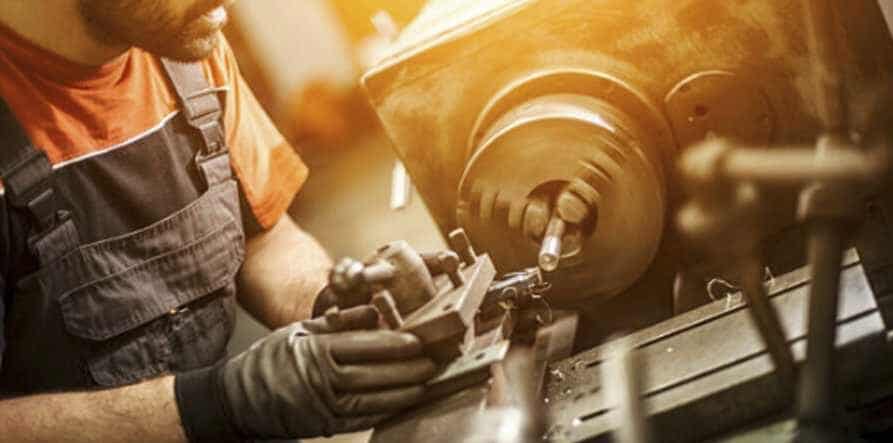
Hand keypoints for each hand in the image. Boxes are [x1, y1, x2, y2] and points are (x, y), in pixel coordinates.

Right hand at [175, 305, 436, 440]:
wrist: (237, 400)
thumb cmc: (270, 359)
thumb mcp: (299, 330)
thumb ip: (337, 321)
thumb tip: (373, 312)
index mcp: (313, 352)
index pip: (361, 346)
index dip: (392, 344)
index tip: (417, 340)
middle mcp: (319, 381)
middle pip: (372, 375)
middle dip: (406, 369)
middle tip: (433, 362)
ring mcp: (322, 407)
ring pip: (371, 400)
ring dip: (403, 392)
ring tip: (427, 382)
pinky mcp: (324, 425)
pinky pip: (362, 419)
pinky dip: (386, 410)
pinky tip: (405, 401)